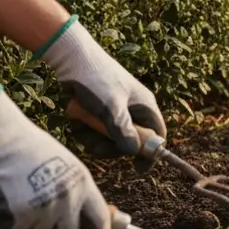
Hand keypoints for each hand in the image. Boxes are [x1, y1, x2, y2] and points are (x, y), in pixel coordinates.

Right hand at [0, 83, 111, 228]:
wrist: (5, 141)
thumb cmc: (35, 151)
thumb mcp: (69, 168)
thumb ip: (78, 193)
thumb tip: (88, 220)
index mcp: (84, 186)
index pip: (101, 221)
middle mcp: (68, 201)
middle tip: (42, 209)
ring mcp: (45, 210)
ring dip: (30, 223)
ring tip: (23, 194)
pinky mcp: (20, 217)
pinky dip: (9, 220)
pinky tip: (9, 196)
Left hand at [39, 17, 165, 170]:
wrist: (71, 58)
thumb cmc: (96, 79)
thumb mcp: (110, 107)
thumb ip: (122, 130)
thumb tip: (132, 152)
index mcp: (145, 106)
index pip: (157, 136)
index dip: (149, 154)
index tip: (136, 170)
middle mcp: (133, 109)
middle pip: (130, 141)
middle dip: (111, 146)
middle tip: (94, 144)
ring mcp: (116, 109)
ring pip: (110, 138)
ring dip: (93, 138)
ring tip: (79, 127)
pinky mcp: (99, 109)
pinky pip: (96, 130)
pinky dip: (84, 129)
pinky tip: (75, 120)